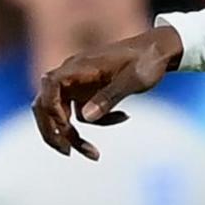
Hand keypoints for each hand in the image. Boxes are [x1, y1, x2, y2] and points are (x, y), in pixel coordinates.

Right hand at [33, 25, 184, 158]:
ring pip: (60, 113)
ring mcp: (78, 84)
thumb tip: (85, 118)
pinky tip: (124, 117)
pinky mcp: (87, 92)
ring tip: (94, 154)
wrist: (159, 50)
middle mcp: (72, 74)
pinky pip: (82, 114)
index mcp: (79, 66)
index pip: (50, 86)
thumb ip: (109, 97)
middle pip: (45, 104)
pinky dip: (98, 122)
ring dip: (72, 134)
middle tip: (67, 152)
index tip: (68, 129)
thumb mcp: (133, 80)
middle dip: (53, 131)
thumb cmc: (147, 61)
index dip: (52, 109)